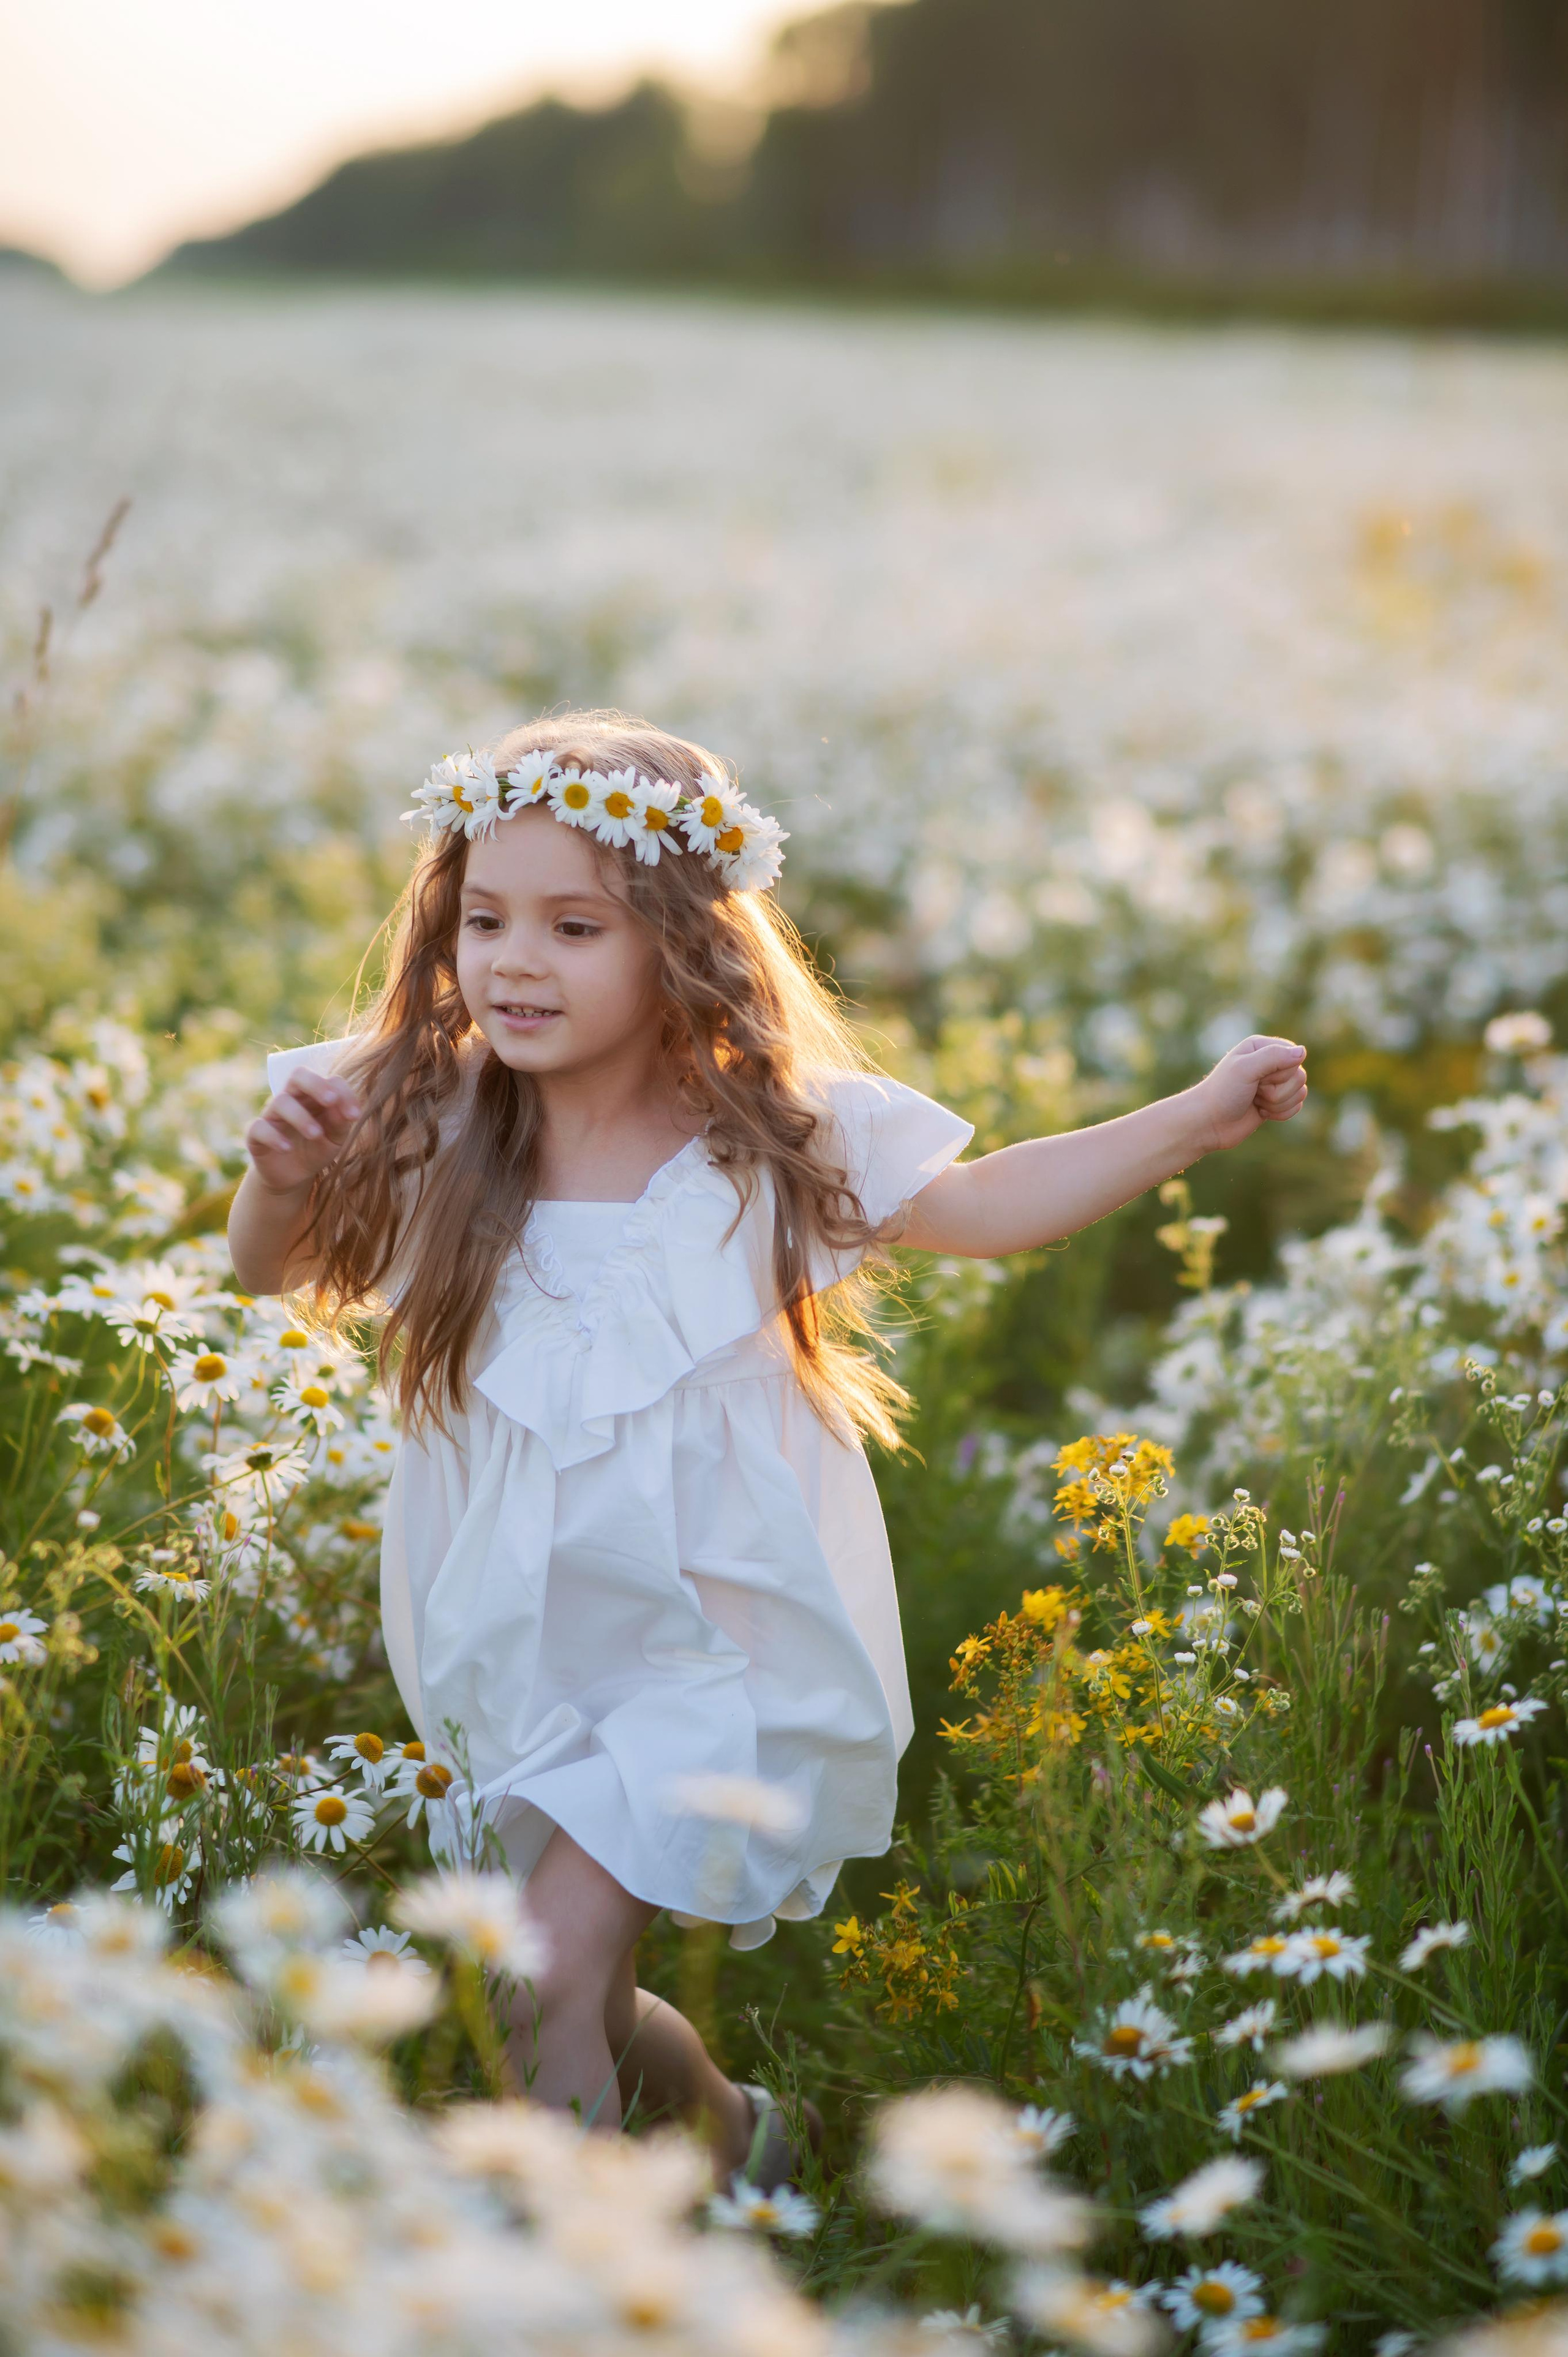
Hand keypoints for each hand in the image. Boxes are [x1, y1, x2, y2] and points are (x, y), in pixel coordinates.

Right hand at [244, 1070, 361, 1196]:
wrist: (295, 1176)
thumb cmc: (317, 1149)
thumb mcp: (335, 1139)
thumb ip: (341, 1123)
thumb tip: (347, 1110)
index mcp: (315, 1097)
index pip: (329, 1081)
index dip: (343, 1093)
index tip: (355, 1115)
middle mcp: (292, 1100)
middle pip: (298, 1075)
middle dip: (315, 1084)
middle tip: (331, 1101)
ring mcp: (272, 1115)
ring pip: (280, 1101)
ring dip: (300, 1117)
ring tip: (316, 1135)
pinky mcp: (255, 1135)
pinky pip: (259, 1127)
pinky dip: (273, 1137)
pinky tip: (287, 1148)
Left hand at [1194, 1034, 1307, 1152]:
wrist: (1208, 1123)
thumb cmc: (1222, 1093)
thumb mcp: (1245, 1069)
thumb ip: (1273, 1057)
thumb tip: (1302, 1052)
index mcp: (1261, 1047)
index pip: (1293, 1057)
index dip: (1280, 1073)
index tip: (1257, 1079)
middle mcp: (1270, 1062)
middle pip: (1299, 1076)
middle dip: (1277, 1091)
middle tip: (1254, 1092)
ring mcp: (1274, 1083)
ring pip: (1301, 1092)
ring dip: (1278, 1104)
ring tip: (1255, 1102)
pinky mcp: (1276, 1102)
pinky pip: (1297, 1106)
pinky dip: (1281, 1114)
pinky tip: (1261, 1113)